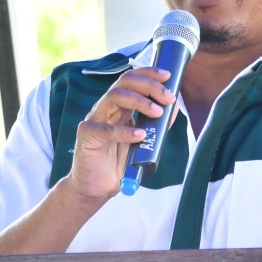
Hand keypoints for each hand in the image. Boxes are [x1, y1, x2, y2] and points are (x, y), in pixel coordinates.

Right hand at [65, 67, 175, 201]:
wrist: (96, 187)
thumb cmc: (118, 163)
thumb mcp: (143, 141)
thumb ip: (156, 125)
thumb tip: (174, 108)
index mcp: (118, 106)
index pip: (131, 80)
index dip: (149, 73)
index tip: (168, 75)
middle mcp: (106, 108)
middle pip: (124, 83)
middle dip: (149, 85)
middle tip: (168, 97)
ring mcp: (94, 120)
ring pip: (114, 97)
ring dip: (140, 101)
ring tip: (157, 112)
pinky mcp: (87, 136)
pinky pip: (106, 130)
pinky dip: (126, 131)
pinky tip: (140, 135)